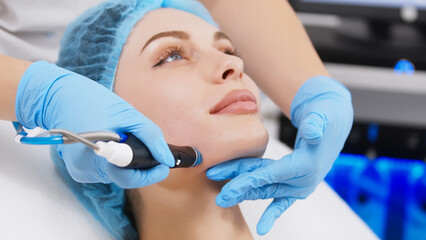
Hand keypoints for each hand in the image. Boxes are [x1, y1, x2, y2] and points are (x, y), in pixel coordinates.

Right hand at [16, 61, 174, 187]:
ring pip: (116, 174)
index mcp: (97, 154)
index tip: (163, 165)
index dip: (150, 174)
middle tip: (146, 146)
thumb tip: (167, 159)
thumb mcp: (128, 114)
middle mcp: (86, 169)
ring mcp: (80, 171)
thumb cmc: (92, 101)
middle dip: (139, 164)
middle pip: (124, 176)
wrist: (56, 97)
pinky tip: (110, 143)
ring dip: (126, 161)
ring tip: (123, 138)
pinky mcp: (78, 170)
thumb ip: (151, 137)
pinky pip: (104, 171)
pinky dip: (113, 161)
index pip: (130, 178)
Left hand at [206, 76, 352, 234]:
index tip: (226, 189)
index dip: (247, 181)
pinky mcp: (296, 184)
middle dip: (239, 190)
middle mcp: (303, 179)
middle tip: (218, 197)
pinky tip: (263, 229)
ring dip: (244, 192)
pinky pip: (281, 201)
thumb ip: (316, 124)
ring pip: (266, 187)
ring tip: (222, 197)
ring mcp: (300, 184)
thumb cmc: (325, 116)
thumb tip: (312, 133)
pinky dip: (272, 214)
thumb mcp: (322, 115)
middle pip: (264, 184)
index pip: (270, 175)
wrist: (334, 123)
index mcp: (305, 165)